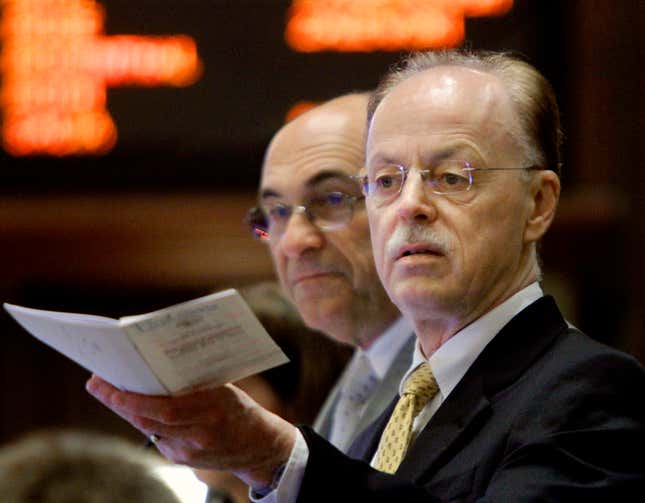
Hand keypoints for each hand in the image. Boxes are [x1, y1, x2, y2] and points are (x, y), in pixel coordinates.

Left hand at [86, 375, 296, 489]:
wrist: (259, 447)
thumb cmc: (242, 410)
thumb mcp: (224, 390)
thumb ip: (194, 385)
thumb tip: (159, 367)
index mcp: (213, 408)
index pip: (164, 406)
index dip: (133, 397)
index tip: (110, 383)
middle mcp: (200, 432)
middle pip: (148, 420)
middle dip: (119, 401)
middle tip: (97, 383)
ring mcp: (190, 449)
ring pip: (148, 429)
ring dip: (126, 410)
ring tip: (109, 392)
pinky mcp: (184, 459)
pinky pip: (157, 437)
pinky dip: (144, 420)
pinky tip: (133, 407)